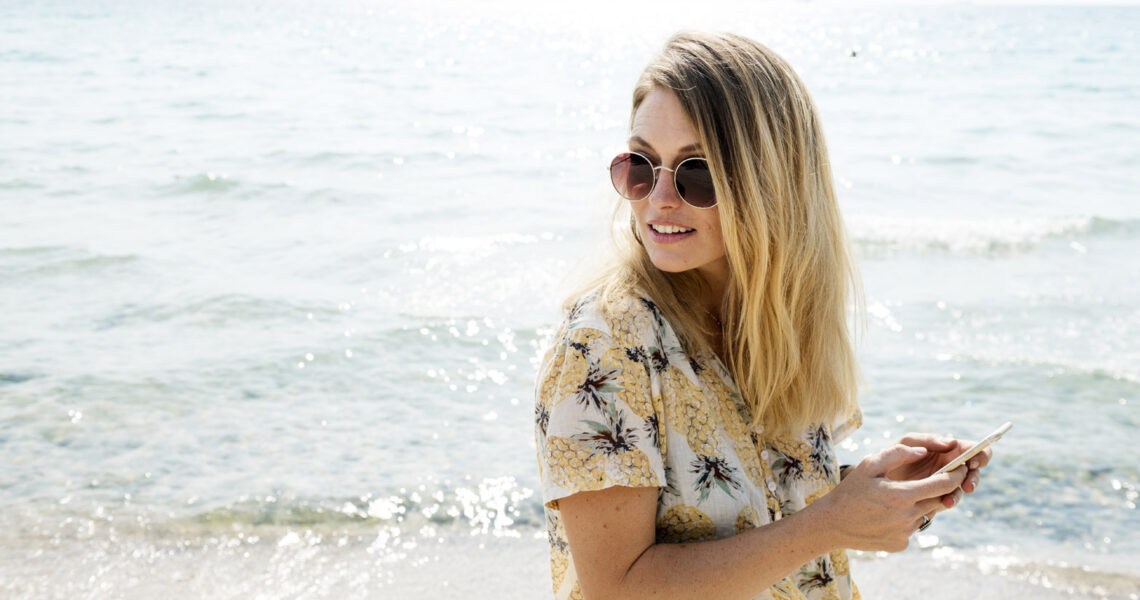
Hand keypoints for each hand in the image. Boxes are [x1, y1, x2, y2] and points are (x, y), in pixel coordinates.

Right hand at [812, 444, 967, 551]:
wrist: (831, 524)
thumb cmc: (850, 491)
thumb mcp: (869, 464)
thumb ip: (898, 453)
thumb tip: (924, 451)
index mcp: (902, 494)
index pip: (943, 484)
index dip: (957, 473)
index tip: (962, 465)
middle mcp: (907, 516)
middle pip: (940, 500)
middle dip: (943, 488)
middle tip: (937, 478)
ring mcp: (905, 533)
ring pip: (926, 514)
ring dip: (922, 503)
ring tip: (901, 497)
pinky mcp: (900, 544)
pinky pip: (913, 528)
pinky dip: (908, 518)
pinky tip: (888, 514)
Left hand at [887, 433, 992, 509]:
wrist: (877, 478)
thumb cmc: (894, 455)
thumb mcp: (908, 442)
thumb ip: (929, 440)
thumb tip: (952, 443)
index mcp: (949, 449)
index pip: (973, 449)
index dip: (980, 454)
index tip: (973, 462)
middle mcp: (952, 466)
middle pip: (974, 471)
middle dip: (974, 478)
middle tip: (967, 485)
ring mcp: (946, 482)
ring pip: (963, 488)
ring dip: (960, 493)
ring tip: (949, 499)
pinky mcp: (939, 497)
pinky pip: (950, 499)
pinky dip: (949, 501)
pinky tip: (943, 503)